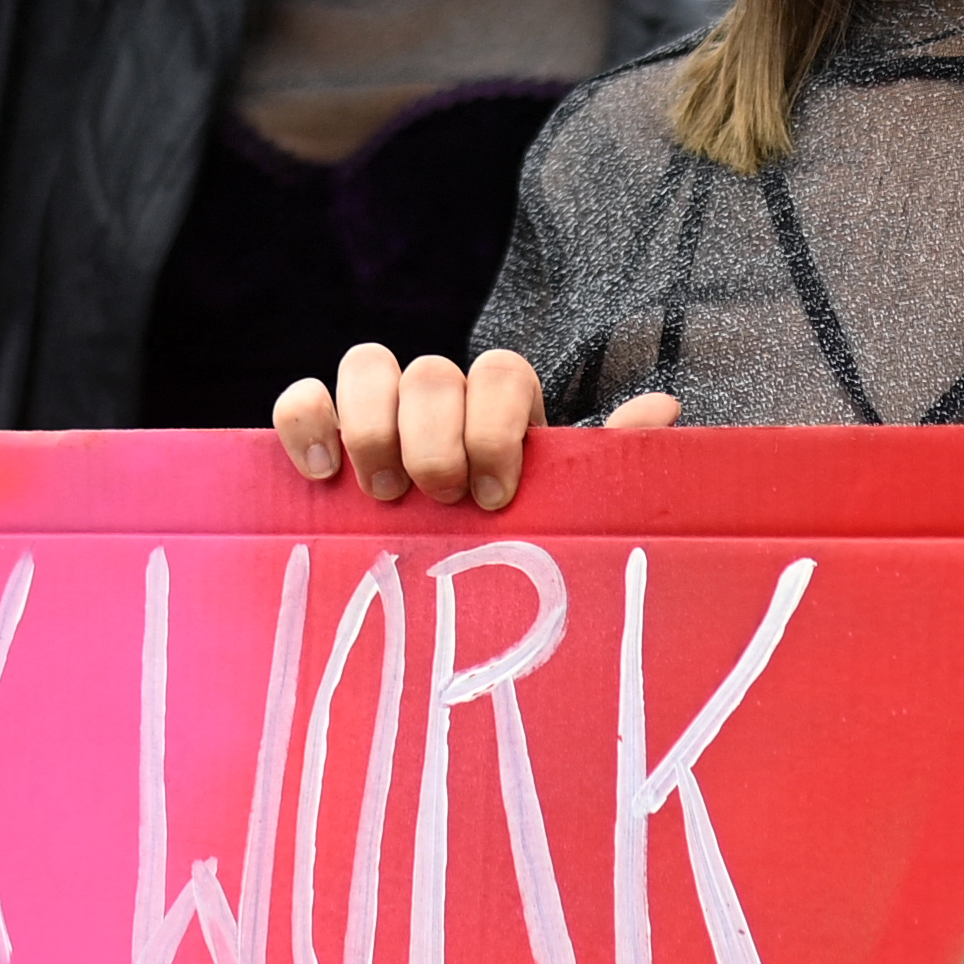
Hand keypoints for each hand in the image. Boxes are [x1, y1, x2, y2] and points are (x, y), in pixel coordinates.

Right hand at [269, 344, 679, 511]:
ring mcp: (376, 412)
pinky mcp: (321, 437)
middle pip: (431, 369)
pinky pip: (301, 399)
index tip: (495, 496)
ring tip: (382, 495)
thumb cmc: (511, 552)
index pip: (501, 371)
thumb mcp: (565, 515)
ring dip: (373, 427)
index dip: (494, 425)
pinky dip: (305, 422)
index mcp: (503, 410)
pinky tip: (323, 474)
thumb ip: (611, 465)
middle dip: (433, 437)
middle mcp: (439, 399)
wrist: (445, 599)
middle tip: (438, 501)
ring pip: (366, 364)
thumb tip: (663, 407)